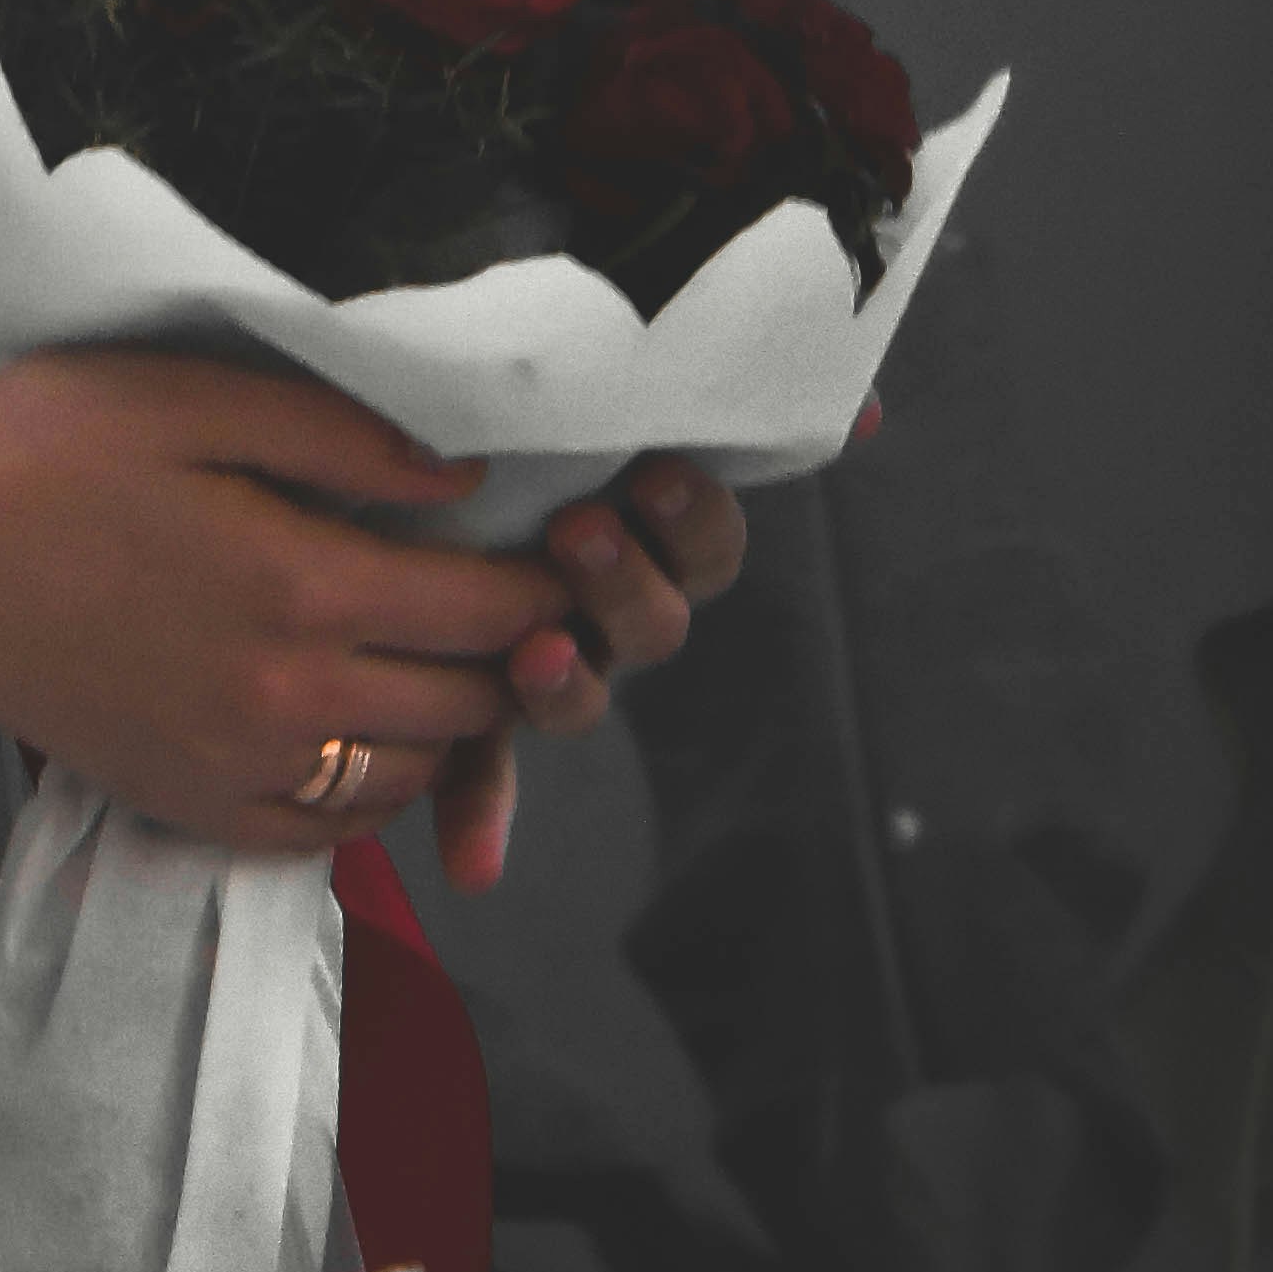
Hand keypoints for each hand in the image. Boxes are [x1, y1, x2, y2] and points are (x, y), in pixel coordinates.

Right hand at [0, 348, 576, 856]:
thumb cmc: (50, 449)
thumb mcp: (198, 399)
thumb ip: (342, 437)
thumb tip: (464, 478)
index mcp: (300, 585)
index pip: (483, 609)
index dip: (542, 584)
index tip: (562, 553)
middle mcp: (287, 696)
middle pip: (464, 700)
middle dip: (509, 654)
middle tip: (512, 607)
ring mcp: (236, 764)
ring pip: (406, 776)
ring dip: (448, 725)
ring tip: (441, 663)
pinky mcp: (187, 802)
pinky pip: (323, 834)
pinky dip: (367, 793)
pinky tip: (357, 733)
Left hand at [422, 407, 873, 895]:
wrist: (405, 470)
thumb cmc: (527, 431)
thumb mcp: (605, 408)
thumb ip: (724, 406)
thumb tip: (867, 411)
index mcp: (653, 542)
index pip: (709, 550)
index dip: (697, 525)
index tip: (665, 476)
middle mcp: (610, 613)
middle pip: (653, 627)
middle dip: (623, 586)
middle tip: (578, 532)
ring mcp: (550, 660)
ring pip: (579, 695)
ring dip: (560, 686)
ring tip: (529, 648)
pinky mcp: (470, 701)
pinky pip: (479, 771)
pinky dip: (478, 814)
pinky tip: (471, 865)